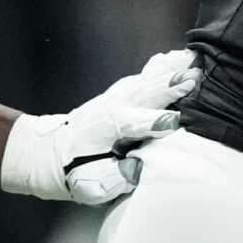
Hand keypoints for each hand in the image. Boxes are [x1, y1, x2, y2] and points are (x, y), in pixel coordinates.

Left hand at [2, 49, 197, 203]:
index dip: (154, 124)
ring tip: (192, 60)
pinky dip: (159, 66)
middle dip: (170, 86)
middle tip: (194, 78)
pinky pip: (142, 77)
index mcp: (107, 132)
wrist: (48, 153)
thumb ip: (117, 176)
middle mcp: (112, 109)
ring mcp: (115, 98)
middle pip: (145, 95)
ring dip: (170, 71)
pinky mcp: (118, 93)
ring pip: (145, 82)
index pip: (134, 124)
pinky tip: (173, 58)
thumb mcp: (92, 184)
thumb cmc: (74, 172)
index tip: (175, 121)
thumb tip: (140, 167)